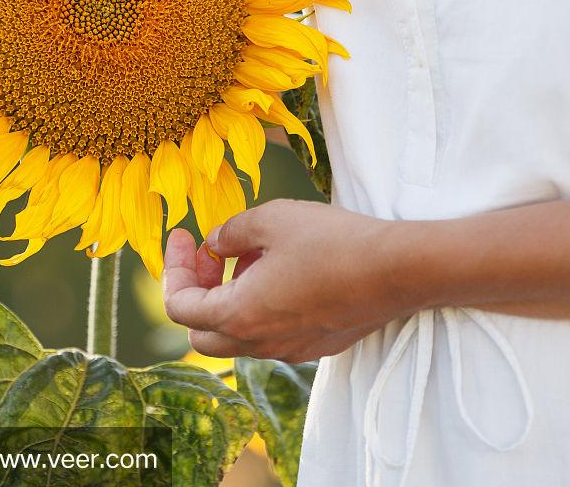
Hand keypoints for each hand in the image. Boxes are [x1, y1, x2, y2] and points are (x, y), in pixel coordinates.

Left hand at [162, 199, 414, 362]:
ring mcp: (290, 349)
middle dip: (197, 291)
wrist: (397, 271)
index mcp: (238, 315)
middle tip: (213, 253)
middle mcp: (259, 342)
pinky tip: (285, 274)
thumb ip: (232, 231)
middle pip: (201, 334)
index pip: (180, 306)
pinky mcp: (316, 346)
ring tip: (254, 256)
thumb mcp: (271, 219)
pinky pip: (271, 335)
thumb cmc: (332, 241)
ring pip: (238, 336)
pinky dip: (261, 308)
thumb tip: (216, 242)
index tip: (183, 237)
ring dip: (231, 298)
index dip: (173, 269)